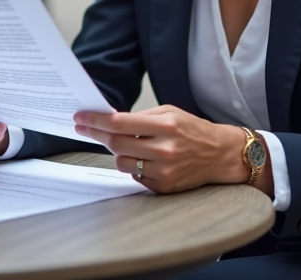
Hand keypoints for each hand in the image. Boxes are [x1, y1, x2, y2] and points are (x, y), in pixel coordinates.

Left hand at [74, 105, 252, 193]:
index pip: (119, 124)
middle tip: (86, 128)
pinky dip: (134, 166)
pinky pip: (134, 176)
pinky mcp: (164, 187)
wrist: (220, 155)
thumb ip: (141, 117)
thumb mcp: (170, 113)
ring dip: (118, 152)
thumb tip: (109, 120)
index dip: (95, 121)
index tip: (80, 119)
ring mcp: (164, 171)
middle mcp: (165, 150)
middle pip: (116, 144)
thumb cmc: (193, 130)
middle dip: (97, 135)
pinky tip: (145, 159)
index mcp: (166, 126)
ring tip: (128, 144)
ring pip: (122, 162)